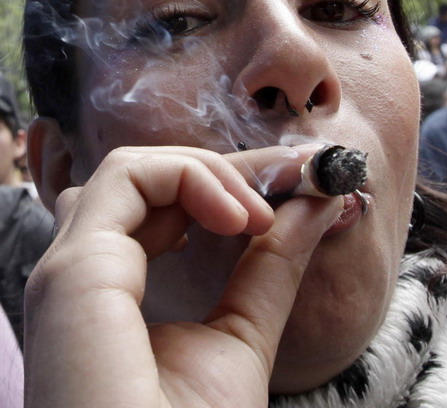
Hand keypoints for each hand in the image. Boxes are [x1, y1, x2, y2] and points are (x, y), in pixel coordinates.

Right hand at [24, 145, 342, 406]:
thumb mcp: (243, 334)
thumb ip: (272, 265)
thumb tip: (316, 203)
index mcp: (108, 293)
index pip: (153, 207)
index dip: (219, 185)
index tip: (287, 184)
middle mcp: (82, 274)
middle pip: (144, 181)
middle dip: (217, 171)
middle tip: (282, 188)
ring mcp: (73, 268)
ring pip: (132, 169)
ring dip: (203, 172)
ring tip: (254, 217)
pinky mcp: (75, 269)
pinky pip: (127, 179)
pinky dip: (187, 178)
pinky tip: (235, 220)